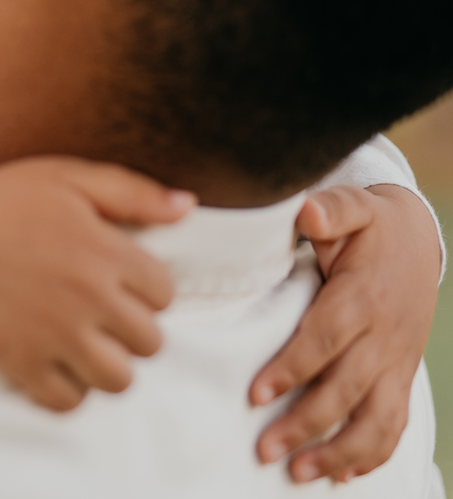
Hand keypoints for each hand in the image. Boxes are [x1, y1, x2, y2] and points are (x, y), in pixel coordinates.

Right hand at [0, 156, 194, 410]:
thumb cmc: (1, 201)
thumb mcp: (66, 177)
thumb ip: (131, 192)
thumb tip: (188, 207)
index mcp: (103, 249)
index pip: (164, 293)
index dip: (145, 285)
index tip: (119, 277)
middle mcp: (87, 297)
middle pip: (150, 342)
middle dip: (132, 327)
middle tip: (102, 308)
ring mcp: (55, 336)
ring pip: (118, 380)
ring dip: (107, 363)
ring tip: (85, 339)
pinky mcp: (23, 364)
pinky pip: (70, 402)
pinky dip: (68, 388)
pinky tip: (55, 358)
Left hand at [252, 185, 440, 483]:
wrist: (421, 239)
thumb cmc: (373, 225)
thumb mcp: (354, 206)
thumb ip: (331, 210)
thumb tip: (306, 212)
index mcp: (361, 297)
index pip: (324, 339)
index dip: (292, 368)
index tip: (256, 394)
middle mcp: (382, 336)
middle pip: (345, 389)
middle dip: (306, 424)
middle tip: (266, 450)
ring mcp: (396, 361)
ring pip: (375, 419)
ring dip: (339, 452)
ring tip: (300, 475)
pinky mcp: (402, 374)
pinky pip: (395, 422)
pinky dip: (373, 453)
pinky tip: (346, 475)